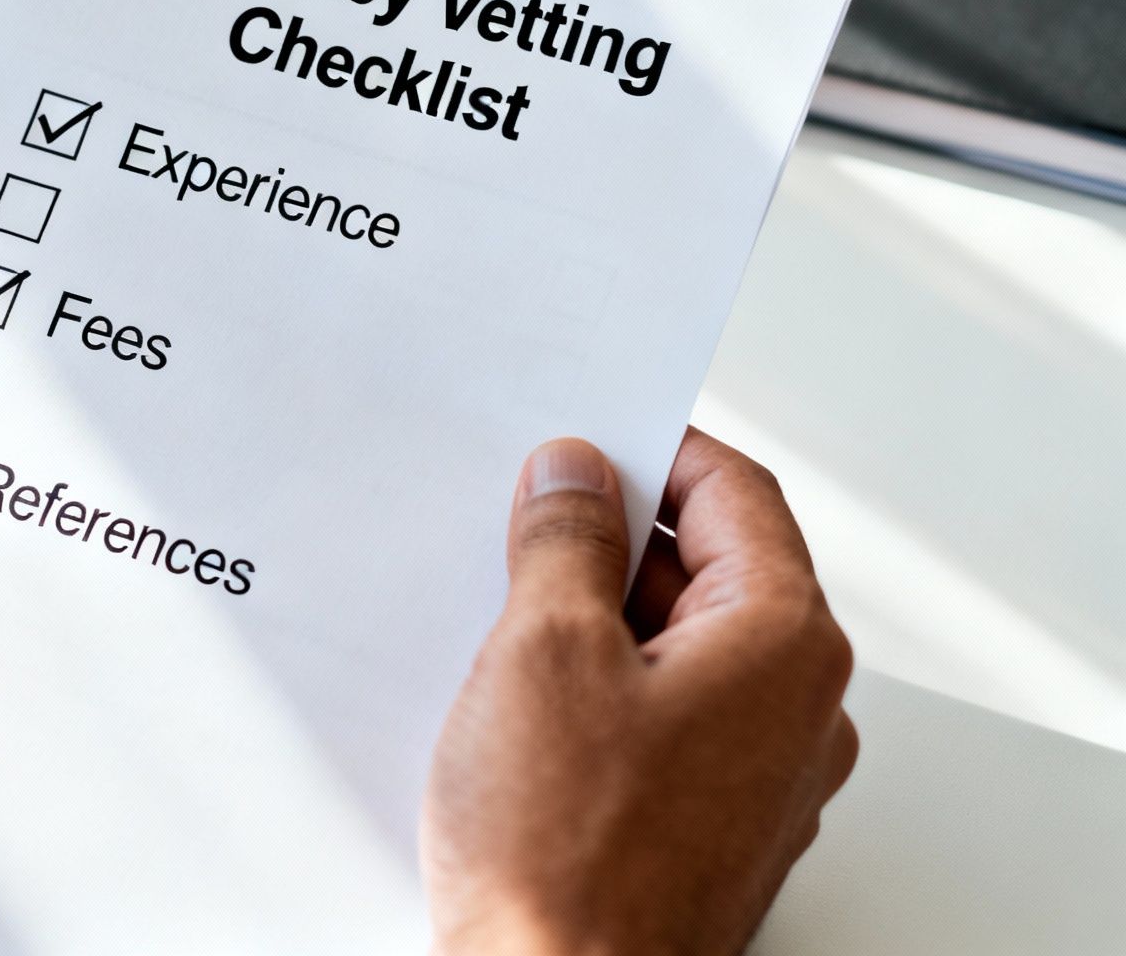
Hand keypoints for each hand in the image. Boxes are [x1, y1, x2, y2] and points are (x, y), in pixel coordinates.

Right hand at [423, 430, 854, 955]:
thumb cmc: (567, 858)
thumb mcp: (543, 652)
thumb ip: (564, 541)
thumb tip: (574, 477)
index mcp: (783, 644)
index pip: (735, 494)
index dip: (652, 451)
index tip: (580, 447)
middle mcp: (797, 709)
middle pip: (714, 569)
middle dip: (614, 540)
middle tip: (522, 528)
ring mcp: (760, 775)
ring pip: (684, 647)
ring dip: (602, 619)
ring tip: (509, 627)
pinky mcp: (710, 822)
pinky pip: (668, 716)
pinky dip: (606, 688)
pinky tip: (528, 707)